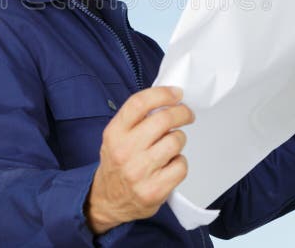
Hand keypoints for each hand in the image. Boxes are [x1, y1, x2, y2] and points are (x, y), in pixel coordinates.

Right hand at [85, 86, 194, 233]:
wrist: (107, 201)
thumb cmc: (117, 164)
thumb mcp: (116, 137)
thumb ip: (136, 119)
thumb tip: (168, 100)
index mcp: (114, 133)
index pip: (139, 103)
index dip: (162, 94)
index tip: (176, 93)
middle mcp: (125, 151)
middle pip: (163, 120)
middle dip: (182, 113)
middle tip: (186, 114)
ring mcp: (139, 172)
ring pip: (175, 141)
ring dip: (179, 139)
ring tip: (172, 144)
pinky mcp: (154, 190)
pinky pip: (181, 166)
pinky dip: (180, 163)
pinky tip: (170, 165)